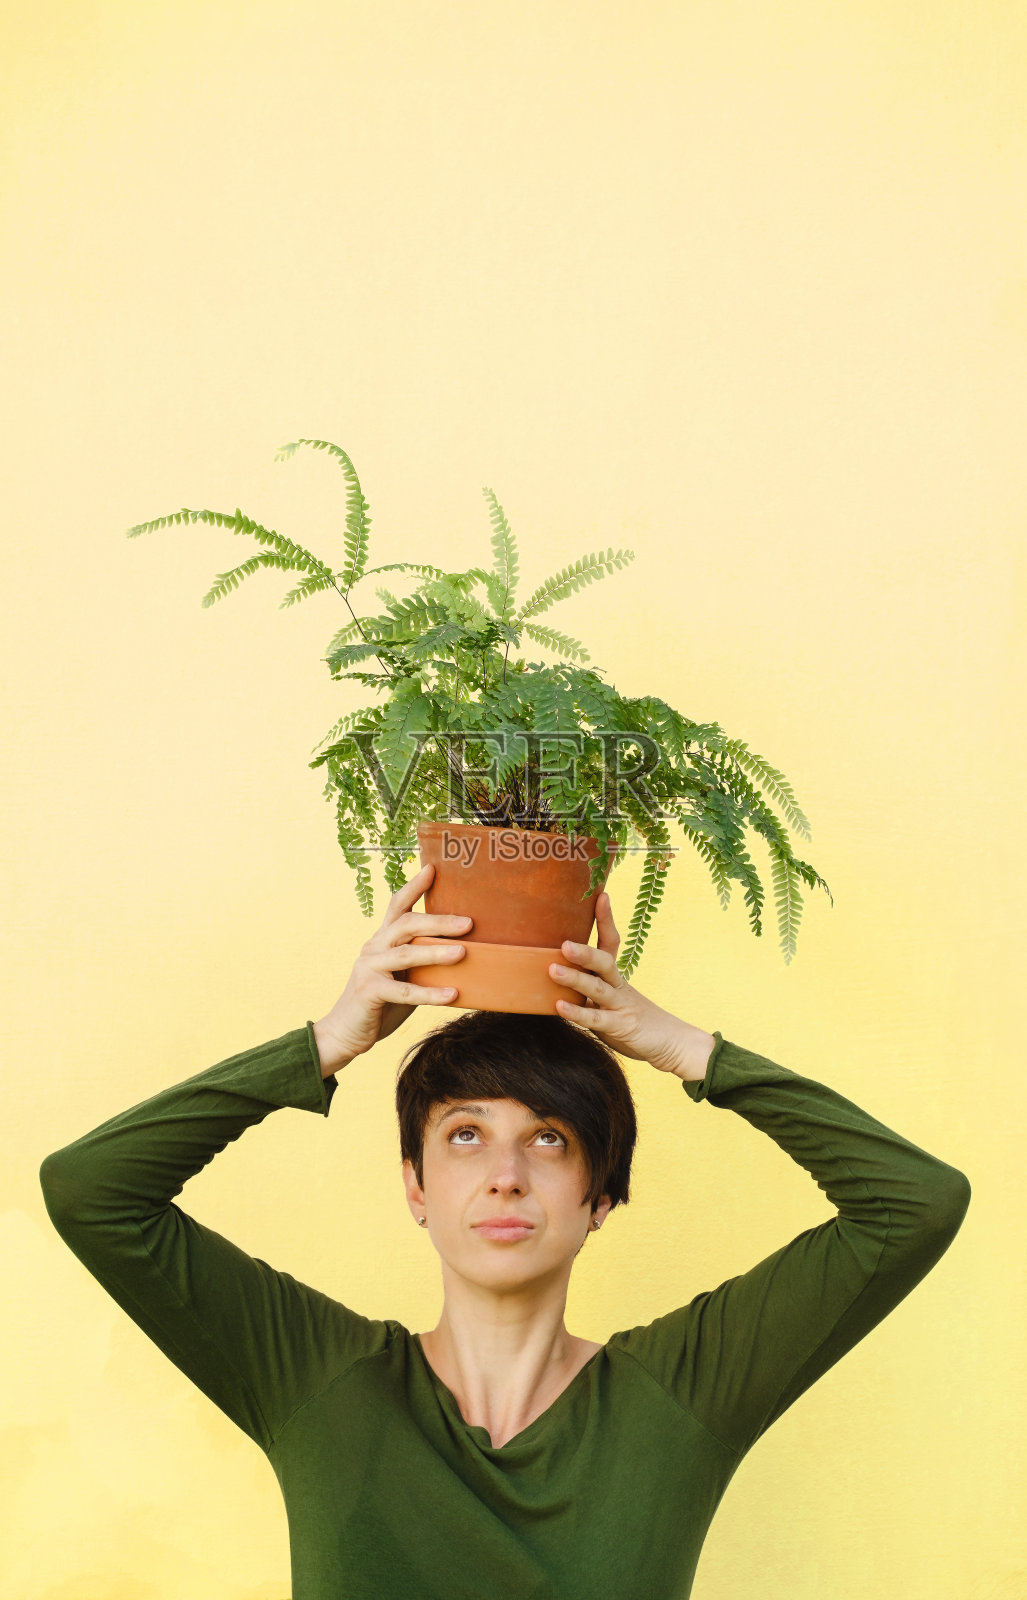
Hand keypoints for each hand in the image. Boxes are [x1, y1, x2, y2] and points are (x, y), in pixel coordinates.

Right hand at [312, 863, 469, 1074]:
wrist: (345, 1034)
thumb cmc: (381, 1004)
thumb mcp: (403, 976)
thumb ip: (422, 962)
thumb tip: (463, 953)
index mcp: (381, 940)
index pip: (397, 906)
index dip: (414, 886)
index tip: (432, 868)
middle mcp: (373, 947)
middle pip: (406, 924)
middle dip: (438, 921)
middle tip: (468, 923)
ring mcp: (369, 968)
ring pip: (405, 953)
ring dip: (436, 952)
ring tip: (463, 953)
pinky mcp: (369, 991)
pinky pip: (403, 991)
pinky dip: (430, 993)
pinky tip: (452, 995)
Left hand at [549, 892, 714, 1078]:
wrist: (670, 1042)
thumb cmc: (633, 1018)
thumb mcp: (611, 998)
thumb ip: (588, 986)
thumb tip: (554, 969)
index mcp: (615, 976)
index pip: (612, 942)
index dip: (606, 920)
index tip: (601, 896)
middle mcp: (618, 986)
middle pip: (604, 962)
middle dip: (584, 952)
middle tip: (564, 944)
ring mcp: (620, 1006)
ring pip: (597, 988)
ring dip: (575, 978)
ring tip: (553, 970)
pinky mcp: (619, 1027)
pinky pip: (596, 1019)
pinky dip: (577, 1012)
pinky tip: (559, 1006)